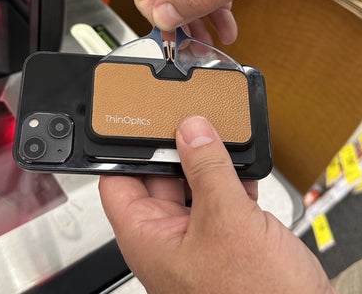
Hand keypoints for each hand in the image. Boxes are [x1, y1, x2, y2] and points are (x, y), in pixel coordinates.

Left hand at [99, 116, 337, 293]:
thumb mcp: (227, 220)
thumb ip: (207, 169)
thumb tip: (192, 131)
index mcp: (148, 238)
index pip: (118, 182)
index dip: (125, 151)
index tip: (139, 124)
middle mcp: (168, 238)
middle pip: (159, 179)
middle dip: (175, 150)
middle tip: (191, 122)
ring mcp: (198, 238)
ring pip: (193, 186)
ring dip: (206, 163)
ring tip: (218, 136)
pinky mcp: (226, 240)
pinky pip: (220, 198)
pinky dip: (231, 179)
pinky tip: (243, 164)